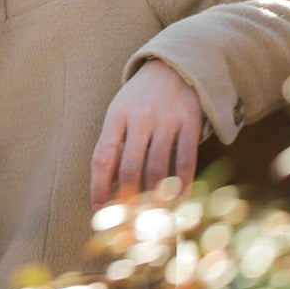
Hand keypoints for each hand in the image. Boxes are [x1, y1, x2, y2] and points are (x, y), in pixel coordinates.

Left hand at [90, 59, 202, 207]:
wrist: (174, 66)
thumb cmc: (140, 98)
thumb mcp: (120, 112)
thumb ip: (115, 144)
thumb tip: (110, 187)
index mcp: (116, 115)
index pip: (102, 156)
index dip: (99, 186)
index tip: (99, 210)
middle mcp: (140, 117)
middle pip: (129, 166)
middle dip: (127, 199)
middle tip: (127, 223)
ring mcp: (166, 119)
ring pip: (158, 167)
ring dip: (154, 197)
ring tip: (151, 218)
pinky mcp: (190, 121)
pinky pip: (186, 159)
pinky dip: (182, 184)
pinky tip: (178, 200)